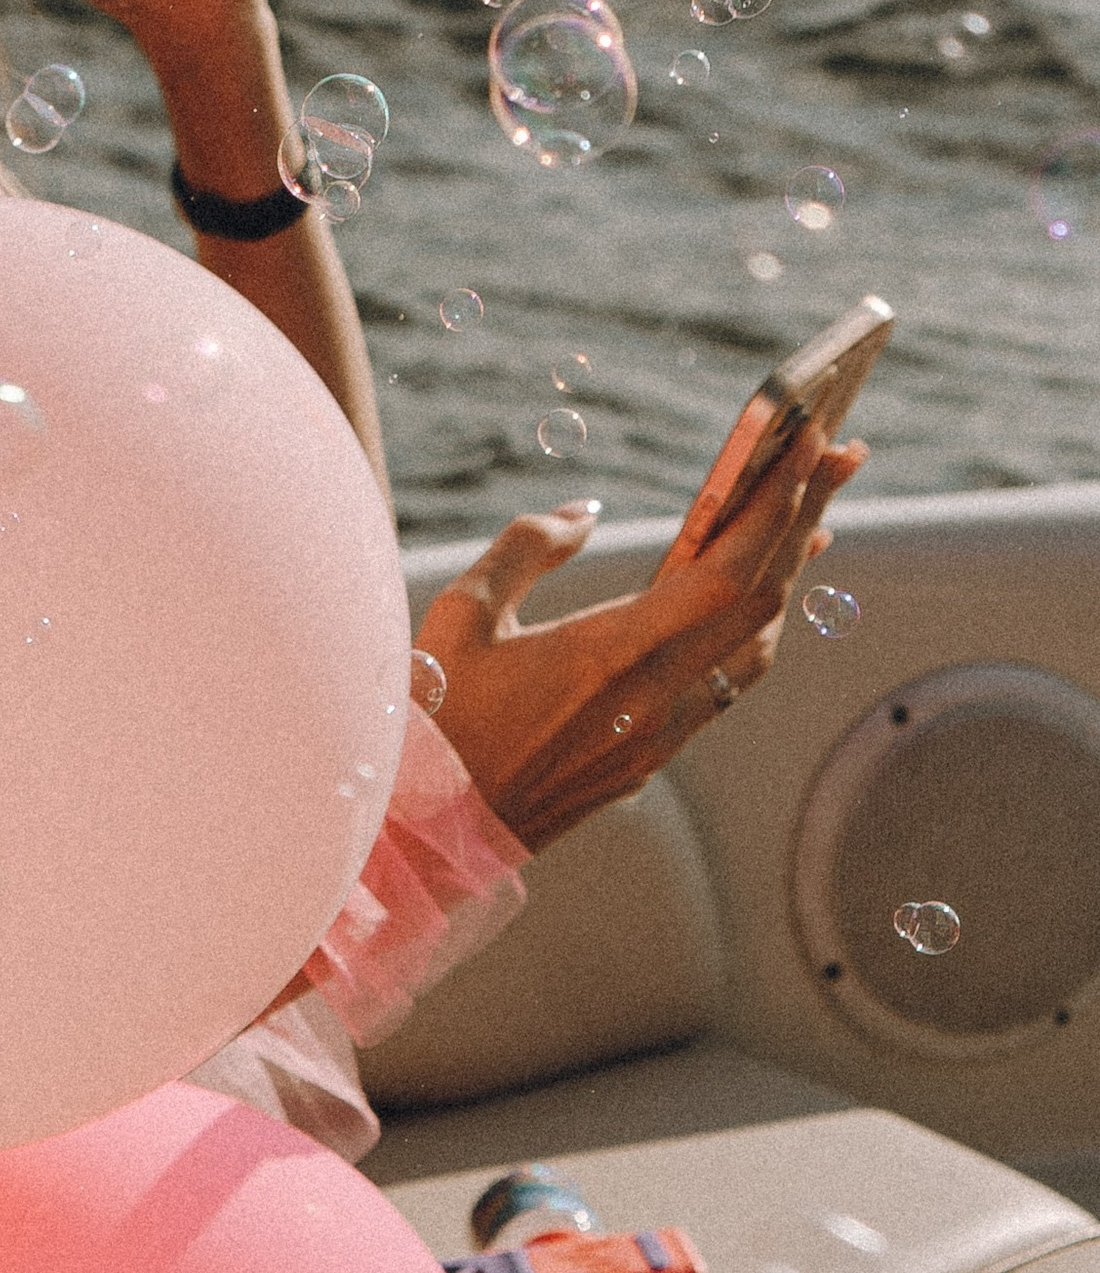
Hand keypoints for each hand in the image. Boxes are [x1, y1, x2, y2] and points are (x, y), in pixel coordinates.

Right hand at [415, 422, 865, 852]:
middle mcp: (657, 697)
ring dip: (789, 570)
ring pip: (758, 642)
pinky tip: (755, 592)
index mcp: (614, 653)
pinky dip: (757, 620)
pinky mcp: (652, 754)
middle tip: (840, 452)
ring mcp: (663, 733)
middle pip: (765, 596)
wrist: (432, 832)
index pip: (729, 567)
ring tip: (810, 512)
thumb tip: (589, 512)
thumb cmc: (438, 718)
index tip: (811, 441)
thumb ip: (529, 547)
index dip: (778, 501)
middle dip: (807, 515)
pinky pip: (729, 677)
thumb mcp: (463, 613)